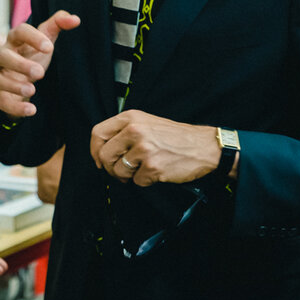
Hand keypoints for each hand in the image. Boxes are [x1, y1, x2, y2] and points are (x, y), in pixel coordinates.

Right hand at [0, 10, 80, 117]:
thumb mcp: (47, 38)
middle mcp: (2, 55)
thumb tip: (75, 19)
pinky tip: (31, 110)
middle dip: (20, 64)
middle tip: (40, 72)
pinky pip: (2, 100)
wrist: (24, 77)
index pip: (19, 32)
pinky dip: (15, 107)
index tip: (49, 46)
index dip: (32, 37)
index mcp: (15, 39)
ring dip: (13, 85)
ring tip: (32, 90)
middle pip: (3, 55)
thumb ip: (59, 23)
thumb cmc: (34, 54)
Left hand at [89, 110, 222, 186]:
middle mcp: (135, 130)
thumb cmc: (175, 137)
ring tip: (142, 170)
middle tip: (121, 172)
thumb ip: (124, 131)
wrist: (204, 146)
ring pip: (118, 171)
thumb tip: (101, 151)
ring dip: (128, 176)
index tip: (100, 160)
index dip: (95, 150)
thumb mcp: (146, 123)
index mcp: (130, 117)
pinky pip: (137, 181)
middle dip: (110, 168)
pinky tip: (157, 172)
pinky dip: (145, 181)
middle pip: (104, 155)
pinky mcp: (153, 166)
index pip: (97, 133)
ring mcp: (144, 148)